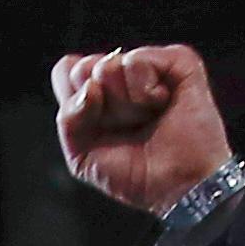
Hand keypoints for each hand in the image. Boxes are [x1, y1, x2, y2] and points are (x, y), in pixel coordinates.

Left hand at [49, 45, 232, 216]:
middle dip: (99, 107)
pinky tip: (162, 103)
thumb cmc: (138, 175)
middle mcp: (121, 76)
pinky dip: (144, 90)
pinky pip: (136, 60)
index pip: (65, 70)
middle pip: (81, 69)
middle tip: (126, 126)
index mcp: (97, 94)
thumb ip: (69, 121)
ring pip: (108, 66)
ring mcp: (148, 66)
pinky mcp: (176, 61)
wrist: (179, 185)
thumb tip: (89, 87)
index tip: (95, 125)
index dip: (73, 98)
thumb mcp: (83, 158)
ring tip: (148, 118)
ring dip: (124, 104)